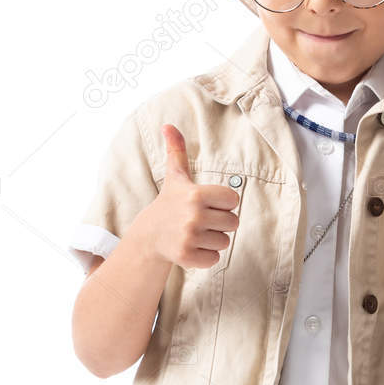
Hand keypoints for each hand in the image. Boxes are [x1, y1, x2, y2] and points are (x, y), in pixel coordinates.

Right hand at [140, 124, 241, 269]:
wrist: (149, 235)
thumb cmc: (170, 202)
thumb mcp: (175, 176)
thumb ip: (177, 150)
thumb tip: (168, 125)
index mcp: (196, 194)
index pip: (233, 201)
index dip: (223, 203)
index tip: (206, 203)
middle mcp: (193, 216)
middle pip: (233, 223)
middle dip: (220, 223)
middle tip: (200, 220)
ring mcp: (189, 237)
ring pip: (225, 242)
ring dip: (213, 240)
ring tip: (195, 233)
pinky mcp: (186, 257)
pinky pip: (214, 259)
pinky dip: (206, 256)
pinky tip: (191, 247)